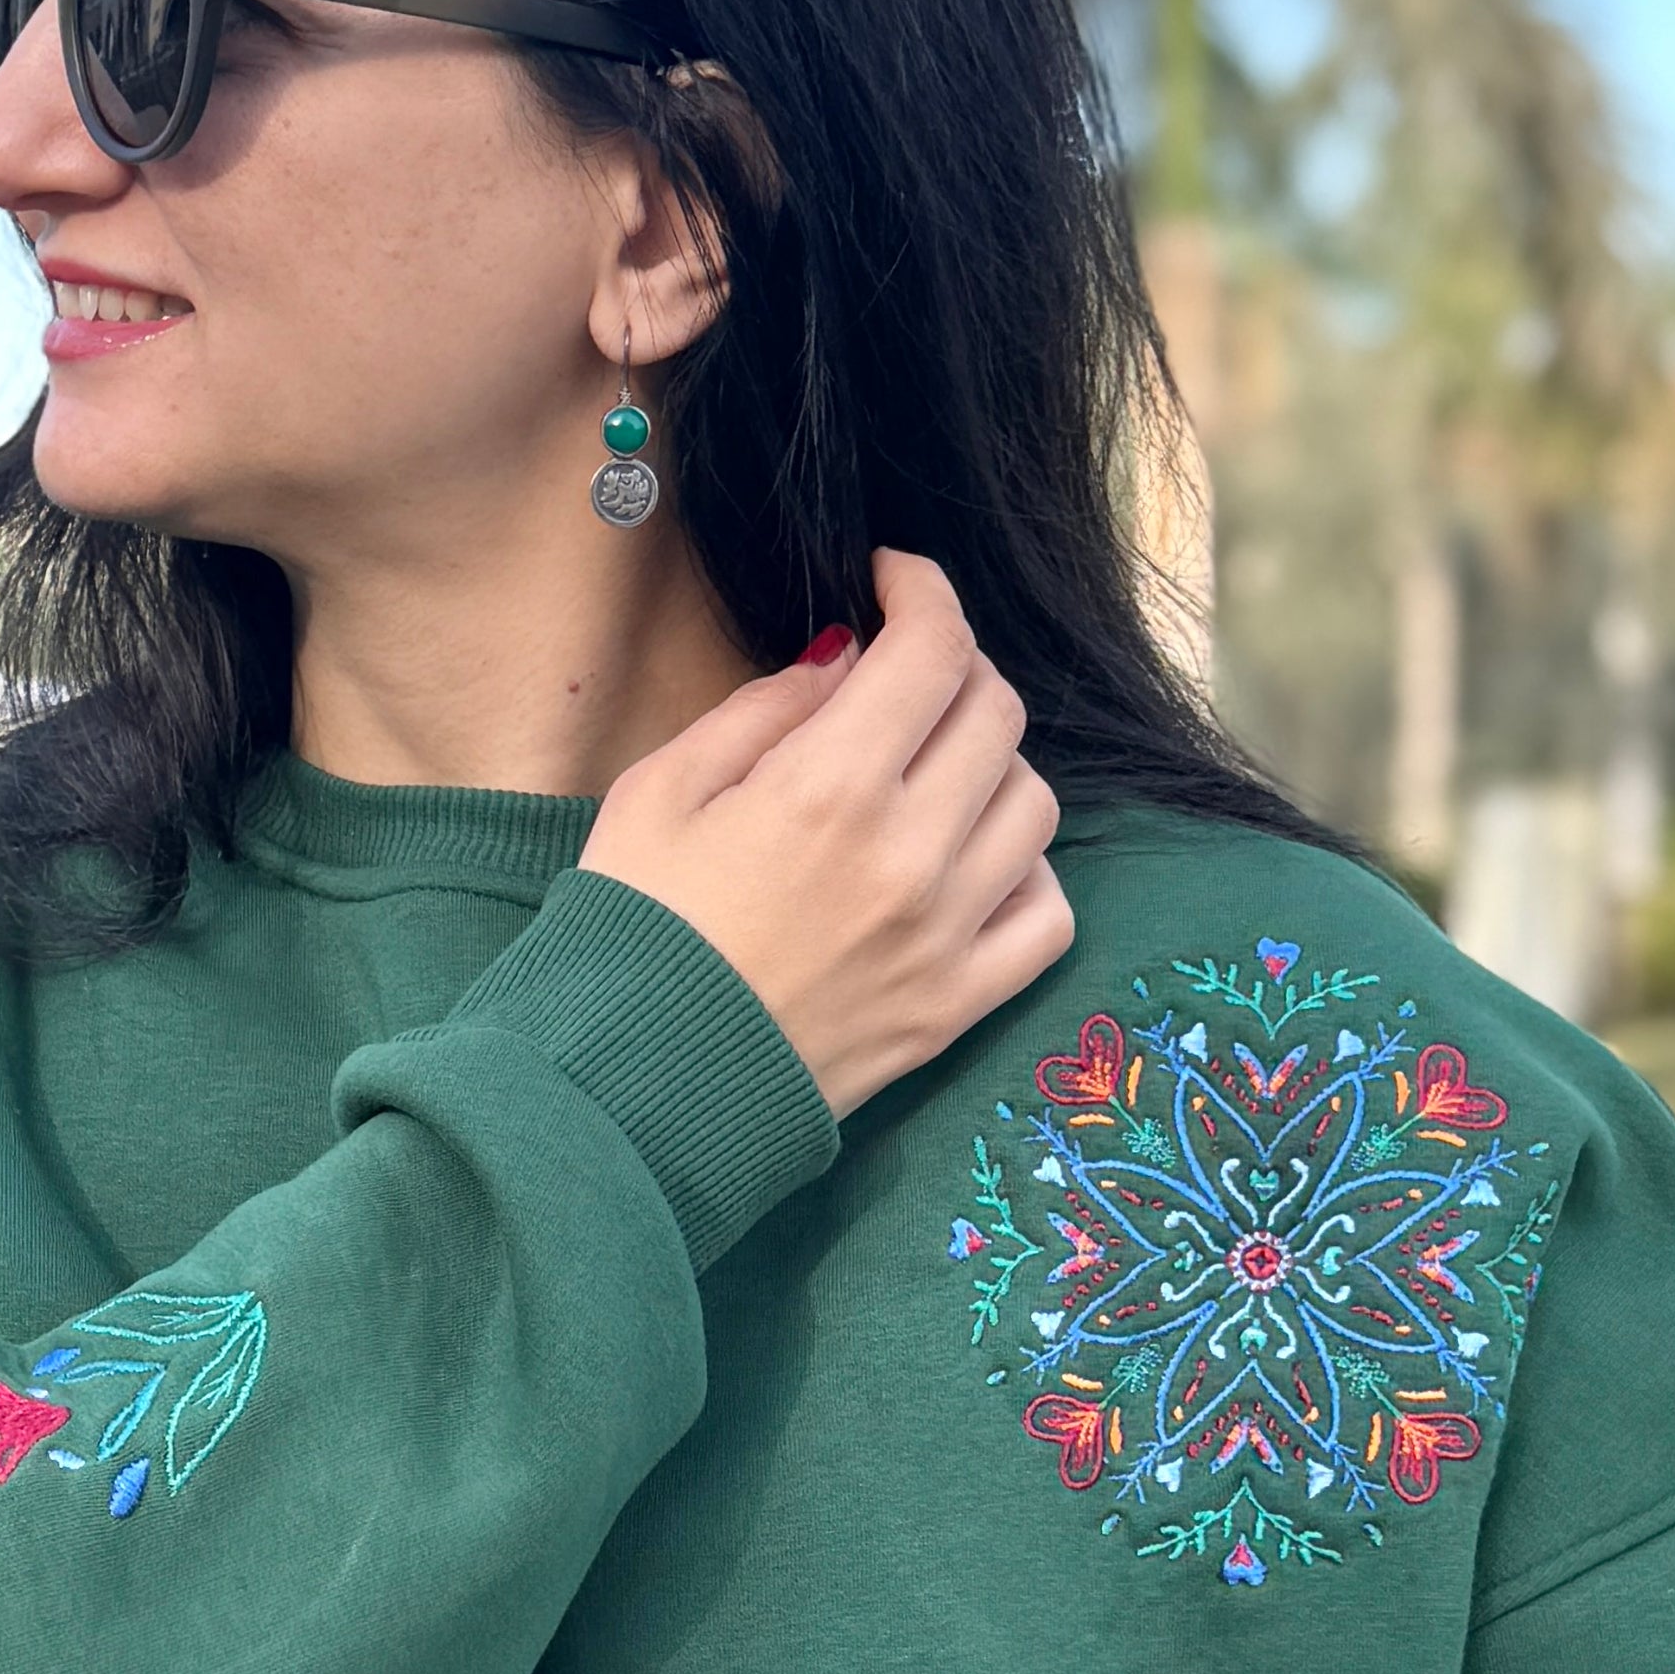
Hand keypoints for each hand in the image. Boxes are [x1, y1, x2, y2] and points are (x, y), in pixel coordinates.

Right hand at [580, 552, 1074, 1116]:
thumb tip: (845, 659)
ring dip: (991, 768)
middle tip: (905, 676)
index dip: (924, 591)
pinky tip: (972, 867)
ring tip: (932, 775)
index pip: (932, 649)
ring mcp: (945, 935)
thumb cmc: (628, 931)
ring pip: (1034, 805)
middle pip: (996, 714)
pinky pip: (1046, 917)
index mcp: (829, 787)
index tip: (895, 583)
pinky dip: (1025, 874)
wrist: (627, 1090)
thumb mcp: (660, 791)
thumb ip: (765, 711)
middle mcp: (909, 854)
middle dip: (954, 670)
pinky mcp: (956, 1006)